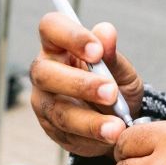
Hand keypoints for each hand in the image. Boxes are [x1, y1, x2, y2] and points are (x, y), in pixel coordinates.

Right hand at [28, 12, 143, 158]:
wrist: (119, 122)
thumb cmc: (115, 86)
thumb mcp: (121, 70)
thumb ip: (112, 55)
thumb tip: (107, 32)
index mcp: (59, 45)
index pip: (51, 27)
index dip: (70, 36)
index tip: (97, 51)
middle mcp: (45, 71)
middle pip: (46, 73)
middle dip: (80, 84)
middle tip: (111, 93)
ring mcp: (44, 101)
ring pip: (57, 110)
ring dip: (90, 120)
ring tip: (117, 127)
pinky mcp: (51, 128)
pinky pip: (67, 134)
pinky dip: (92, 137)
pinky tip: (111, 136)